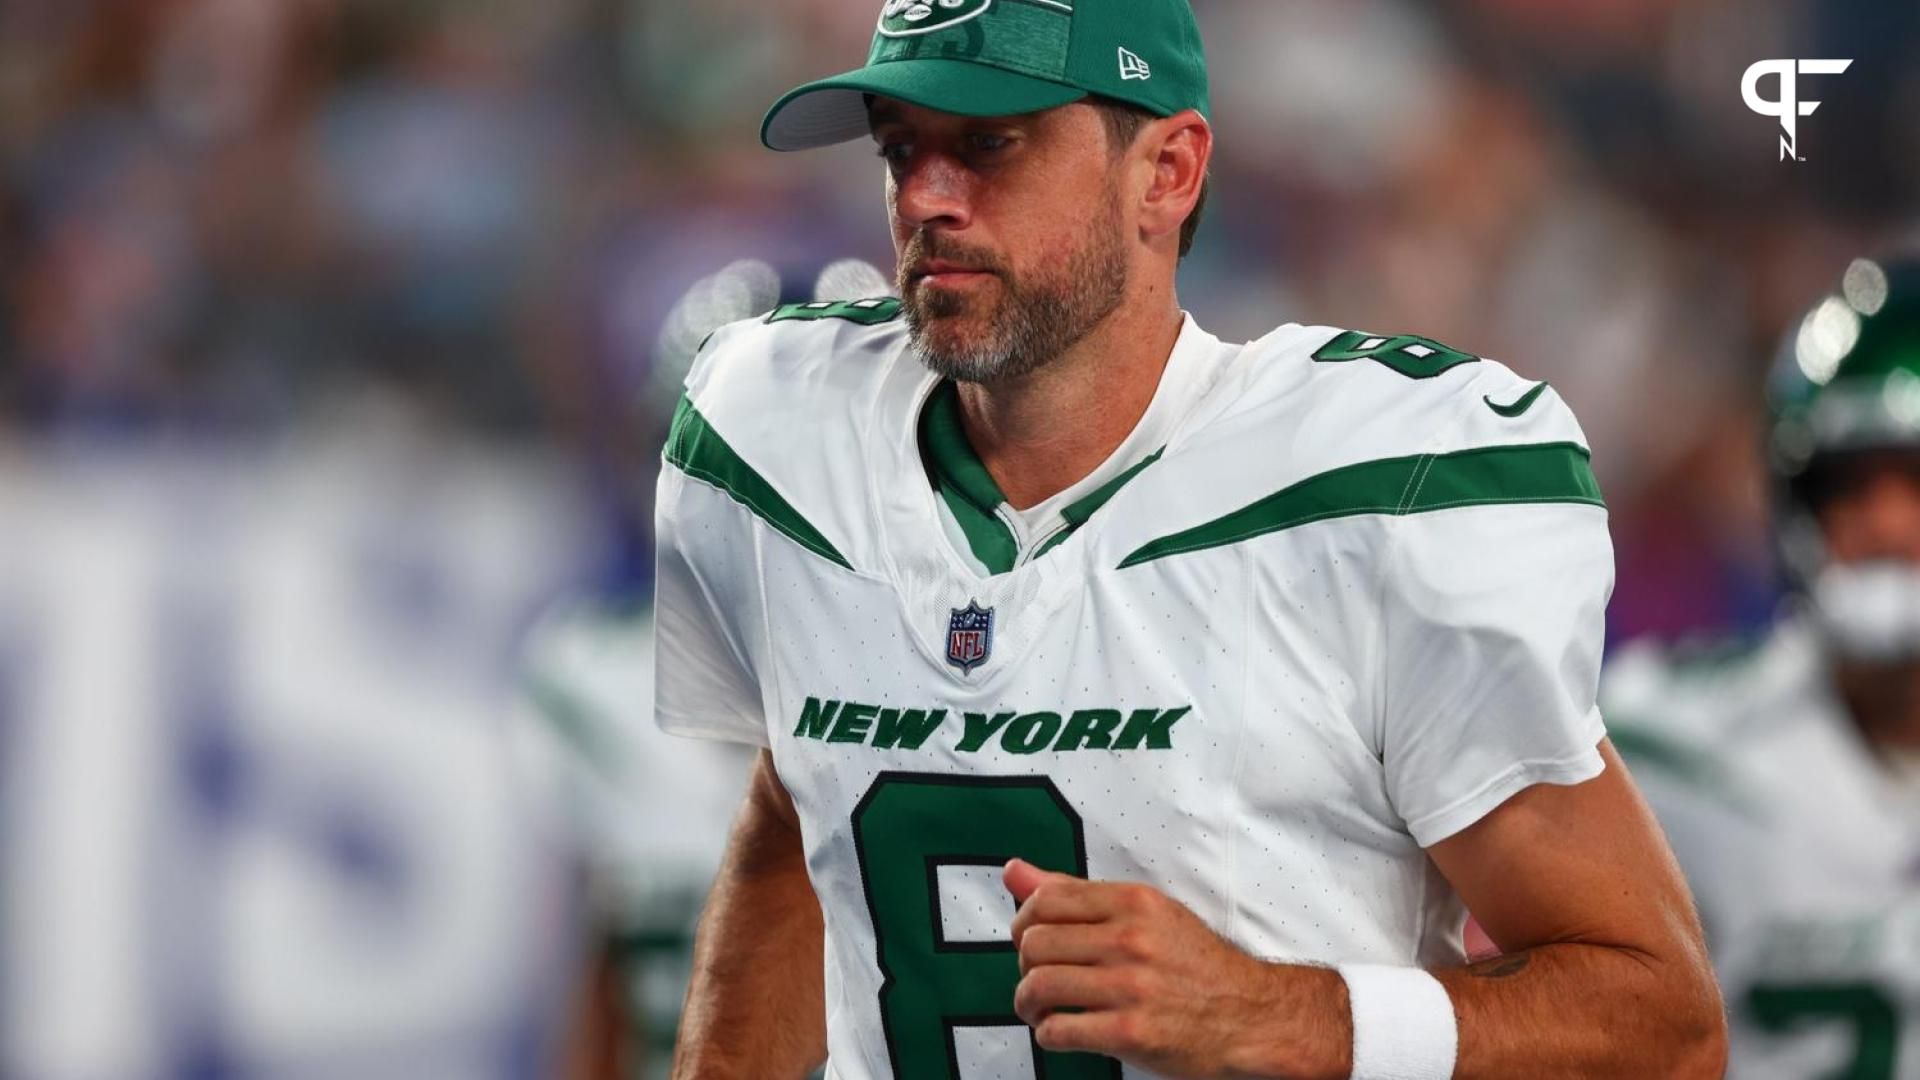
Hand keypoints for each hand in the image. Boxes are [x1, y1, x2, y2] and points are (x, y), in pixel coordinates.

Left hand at [1004, 860, 1346, 1079]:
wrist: (1250, 1015)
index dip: (1023, 923)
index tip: (1030, 942)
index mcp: (1132, 903)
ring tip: (1041, 1010)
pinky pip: (1058, 1031)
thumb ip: (1075, 893)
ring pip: (1038, 987)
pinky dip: (1048, 1035)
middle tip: (1039, 980)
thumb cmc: (1195, 966)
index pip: (1044, 901)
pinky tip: (1063, 1031)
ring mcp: (1130, 988)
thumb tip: (1014, 871)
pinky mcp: (1130, 1034)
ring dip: (1028, 1004)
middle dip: (1025, 967)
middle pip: (1034, 945)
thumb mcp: (1143, 913)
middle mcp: (1130, 940)